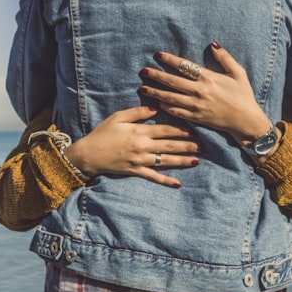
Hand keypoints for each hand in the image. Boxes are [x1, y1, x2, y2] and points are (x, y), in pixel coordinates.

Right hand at [63, 106, 199, 187]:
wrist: (88, 154)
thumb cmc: (102, 133)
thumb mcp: (118, 117)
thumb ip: (138, 112)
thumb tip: (156, 108)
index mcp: (140, 131)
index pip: (166, 129)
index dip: (182, 129)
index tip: (195, 128)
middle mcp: (143, 146)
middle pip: (170, 145)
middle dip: (187, 145)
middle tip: (203, 145)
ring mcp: (140, 161)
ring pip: (165, 161)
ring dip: (182, 161)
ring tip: (196, 161)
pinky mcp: (135, 171)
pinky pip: (153, 177)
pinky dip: (166, 181)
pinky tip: (178, 184)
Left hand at [138, 42, 275, 155]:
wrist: (246, 120)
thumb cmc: (243, 95)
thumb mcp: (238, 73)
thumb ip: (225, 58)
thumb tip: (213, 44)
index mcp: (209, 78)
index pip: (184, 66)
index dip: (169, 59)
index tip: (157, 55)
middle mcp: (200, 91)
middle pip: (172, 81)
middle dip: (156, 76)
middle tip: (143, 71)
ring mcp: (196, 106)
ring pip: (170, 98)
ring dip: (155, 92)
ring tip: (143, 88)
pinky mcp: (196, 118)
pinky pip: (176, 112)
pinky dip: (165, 107)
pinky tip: (156, 103)